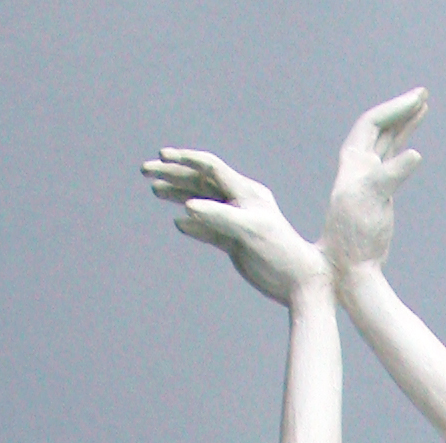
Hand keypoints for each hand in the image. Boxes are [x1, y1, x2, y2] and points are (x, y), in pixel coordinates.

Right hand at [142, 149, 328, 304]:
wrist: (298, 282)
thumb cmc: (279, 253)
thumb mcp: (248, 232)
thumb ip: (218, 217)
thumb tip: (187, 208)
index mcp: (246, 192)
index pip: (210, 167)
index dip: (185, 159)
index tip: (162, 156)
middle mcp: (241, 202)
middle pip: (201, 181)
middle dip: (173, 174)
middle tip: (146, 170)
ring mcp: (236, 222)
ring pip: (202, 203)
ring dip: (178, 195)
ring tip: (155, 190)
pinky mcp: (235, 242)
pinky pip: (209, 230)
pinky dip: (194, 226)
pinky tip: (179, 223)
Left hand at [323, 88, 427, 276]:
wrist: (351, 267)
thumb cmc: (356, 236)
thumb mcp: (374, 202)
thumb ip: (392, 176)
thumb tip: (415, 155)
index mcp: (352, 161)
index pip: (372, 122)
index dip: (394, 110)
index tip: (417, 101)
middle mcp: (358, 164)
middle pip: (380, 126)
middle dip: (400, 109)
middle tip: (423, 94)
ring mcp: (369, 177)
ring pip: (388, 141)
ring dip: (404, 124)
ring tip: (424, 106)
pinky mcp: (380, 192)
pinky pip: (392, 160)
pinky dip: (404, 146)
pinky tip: (415, 142)